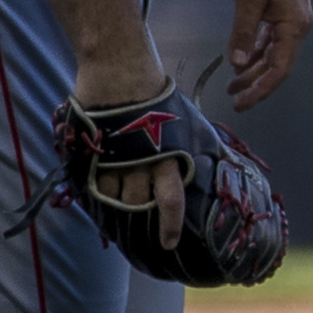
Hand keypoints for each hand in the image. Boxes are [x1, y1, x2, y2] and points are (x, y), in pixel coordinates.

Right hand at [71, 50, 181, 235]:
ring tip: (117, 203)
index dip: (169, 225)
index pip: (170, 201)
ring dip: (116, 202)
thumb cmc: (157, 93)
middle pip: (137, 203)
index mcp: (168, 157)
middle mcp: (140, 164)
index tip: (168, 243)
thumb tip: (221, 159)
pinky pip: (93, 181)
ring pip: (113, 196)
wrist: (119, 69)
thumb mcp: (186, 119)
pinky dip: (97, 188)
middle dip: (138, 211)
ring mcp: (113, 160)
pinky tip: (99, 188)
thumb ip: (196, 144)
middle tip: (137, 216)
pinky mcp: (92, 153)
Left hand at [225, 0, 312, 110]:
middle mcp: (297, 26)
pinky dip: (257, 52)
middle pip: (278, 64)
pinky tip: (242, 61)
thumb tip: (238, 64)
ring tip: (233, 85)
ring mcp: (291, 20)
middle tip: (233, 99)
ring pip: (273, 54)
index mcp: (294, 25)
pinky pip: (271, 40)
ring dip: (254, 70)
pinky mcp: (283, 12)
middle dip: (255, 83)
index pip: (279, 68)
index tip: (242, 103)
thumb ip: (243, 33)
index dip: (261, 89)